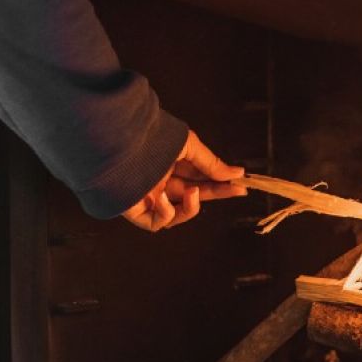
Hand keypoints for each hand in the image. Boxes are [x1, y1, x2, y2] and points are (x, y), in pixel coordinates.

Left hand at [122, 131, 245, 231]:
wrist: (120, 143)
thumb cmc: (152, 139)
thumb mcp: (189, 147)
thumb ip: (211, 164)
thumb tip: (238, 173)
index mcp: (169, 164)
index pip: (199, 178)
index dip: (220, 183)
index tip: (241, 184)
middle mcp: (160, 181)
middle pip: (193, 196)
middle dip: (215, 193)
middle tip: (235, 190)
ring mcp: (148, 196)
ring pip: (177, 214)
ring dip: (191, 207)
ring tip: (193, 193)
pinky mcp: (136, 210)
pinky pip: (156, 223)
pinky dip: (166, 214)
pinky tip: (162, 199)